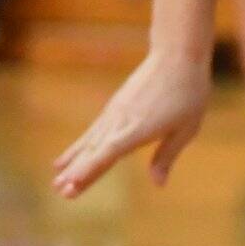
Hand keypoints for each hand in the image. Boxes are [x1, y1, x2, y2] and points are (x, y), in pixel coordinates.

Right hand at [52, 50, 209, 197]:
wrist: (177, 54)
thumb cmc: (188, 92)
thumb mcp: (186, 128)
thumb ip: (167, 155)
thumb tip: (158, 184)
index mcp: (138, 129)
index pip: (108, 153)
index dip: (89, 170)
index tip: (71, 185)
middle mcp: (121, 121)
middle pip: (94, 151)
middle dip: (77, 172)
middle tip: (59, 191)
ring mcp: (115, 113)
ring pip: (90, 142)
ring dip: (73, 162)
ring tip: (56, 180)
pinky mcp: (115, 106)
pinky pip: (93, 131)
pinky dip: (78, 146)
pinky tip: (65, 159)